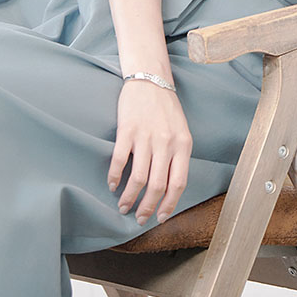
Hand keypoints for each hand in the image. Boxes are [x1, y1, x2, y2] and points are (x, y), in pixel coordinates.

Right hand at [107, 80, 192, 225]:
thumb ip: (177, 156)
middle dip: (148, 208)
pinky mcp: (127, 130)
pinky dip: (115, 177)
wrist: (150, 79)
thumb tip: (168, 188)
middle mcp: (166, 142)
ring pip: (138, 178)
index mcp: (183, 144)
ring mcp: (146, 137)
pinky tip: (113, 185)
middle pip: (158, 186)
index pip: (179, 183)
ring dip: (129, 197)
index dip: (170, 204)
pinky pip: (120, 161)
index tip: (161, 217)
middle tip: (139, 218)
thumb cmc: (166, 108)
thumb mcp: (181, 131)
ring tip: (124, 207)